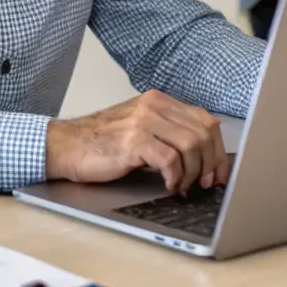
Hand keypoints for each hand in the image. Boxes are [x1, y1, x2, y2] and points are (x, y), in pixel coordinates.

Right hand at [45, 90, 230, 193]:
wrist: (66, 145)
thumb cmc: (102, 143)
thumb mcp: (139, 128)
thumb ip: (167, 133)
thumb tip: (202, 158)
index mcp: (159, 101)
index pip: (204, 119)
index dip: (218, 149)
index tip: (219, 172)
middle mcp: (154, 105)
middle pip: (203, 131)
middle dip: (211, 162)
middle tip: (204, 183)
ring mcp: (144, 121)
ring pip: (191, 144)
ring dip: (193, 172)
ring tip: (183, 186)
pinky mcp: (133, 141)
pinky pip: (170, 159)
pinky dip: (176, 177)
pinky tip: (169, 186)